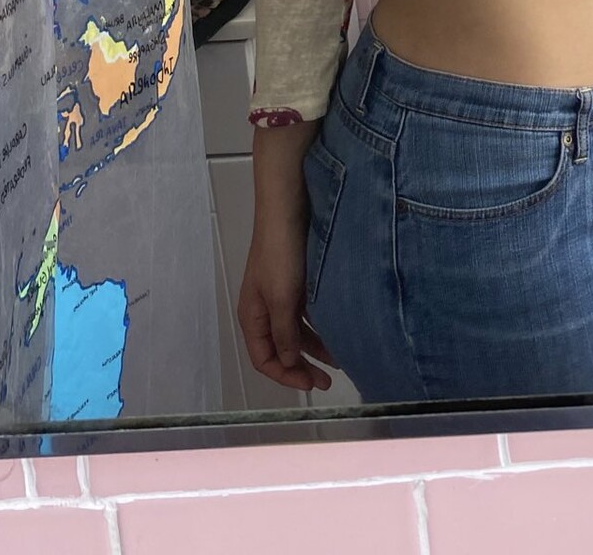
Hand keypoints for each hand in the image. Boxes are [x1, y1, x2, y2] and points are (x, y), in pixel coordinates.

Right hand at [237, 213, 339, 392]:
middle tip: (328, 381)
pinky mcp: (297, 280)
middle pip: (281, 348)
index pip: (264, 358)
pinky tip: (338, 330)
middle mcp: (265, 308)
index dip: (285, 375)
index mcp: (252, 315)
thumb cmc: (280, 253)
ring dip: (315, 347)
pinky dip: (320, 326)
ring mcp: (281, 293)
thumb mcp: (281, 298)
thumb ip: (284, 333)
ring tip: (340, 360)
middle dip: (302, 366)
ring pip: (297, 331)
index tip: (310, 385)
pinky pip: (308, 313)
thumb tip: (287, 361)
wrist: (289, 206)